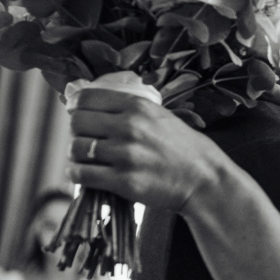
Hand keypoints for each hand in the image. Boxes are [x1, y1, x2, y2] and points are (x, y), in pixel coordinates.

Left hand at [69, 87, 234, 214]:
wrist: (203, 179)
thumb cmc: (184, 148)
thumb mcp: (161, 116)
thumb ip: (131, 109)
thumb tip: (95, 106)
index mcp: (138, 106)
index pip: (87, 98)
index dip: (76, 105)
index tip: (75, 111)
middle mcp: (128, 127)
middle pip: (77, 122)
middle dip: (76, 131)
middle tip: (84, 138)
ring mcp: (125, 155)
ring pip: (76, 148)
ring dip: (76, 154)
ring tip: (86, 158)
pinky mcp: (123, 181)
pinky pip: (82, 174)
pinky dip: (77, 174)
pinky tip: (84, 173)